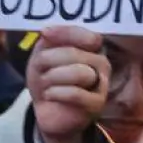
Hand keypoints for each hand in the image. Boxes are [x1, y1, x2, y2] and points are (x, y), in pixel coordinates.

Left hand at [27, 25, 108, 142]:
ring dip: (52, 78)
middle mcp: (101, 64)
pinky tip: (49, 95)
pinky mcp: (96, 104)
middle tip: (40, 71)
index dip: (65, 33)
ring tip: (46, 84)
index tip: (45, 35)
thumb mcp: (43, 55)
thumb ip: (49, 40)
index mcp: (92, 49)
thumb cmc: (48, 79)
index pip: (88, 35)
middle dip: (48, 61)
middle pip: (74, 54)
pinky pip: (75, 94)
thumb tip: (47, 31)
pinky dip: (55, 93)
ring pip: (78, 73)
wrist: (48, 111)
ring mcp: (102, 84)